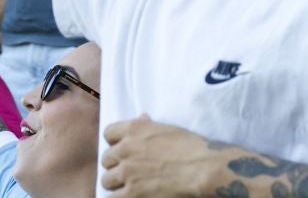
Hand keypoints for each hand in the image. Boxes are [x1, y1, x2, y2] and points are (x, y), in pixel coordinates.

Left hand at [101, 116, 223, 196]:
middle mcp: (125, 149)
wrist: (201, 168)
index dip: (115, 142)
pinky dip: (120, 197)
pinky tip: (130, 196)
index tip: (123, 149)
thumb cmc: (190, 147)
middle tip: (128, 171)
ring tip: (129, 186)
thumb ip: (148, 125)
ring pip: (106, 180)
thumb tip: (142, 117)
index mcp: (134, 129)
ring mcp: (126, 172)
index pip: (109, 134)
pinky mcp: (131, 194)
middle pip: (106, 159)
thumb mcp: (167, 129)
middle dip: (116, 165)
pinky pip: (112, 197)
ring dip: (116, 183)